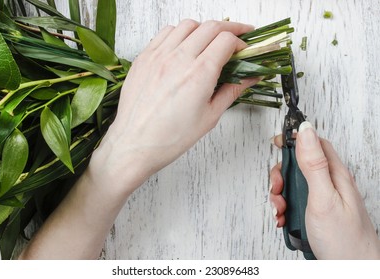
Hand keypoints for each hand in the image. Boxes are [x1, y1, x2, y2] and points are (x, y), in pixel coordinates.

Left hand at [91, 20, 259, 192]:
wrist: (136, 144)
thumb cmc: (170, 137)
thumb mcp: (210, 116)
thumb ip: (232, 91)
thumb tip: (250, 78)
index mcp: (199, 74)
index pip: (226, 40)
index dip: (241, 41)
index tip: (244, 48)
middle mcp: (178, 59)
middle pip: (210, 27)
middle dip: (229, 29)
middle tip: (236, 38)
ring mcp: (158, 56)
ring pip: (187, 25)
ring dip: (204, 29)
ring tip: (209, 42)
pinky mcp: (144, 58)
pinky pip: (165, 32)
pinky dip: (180, 33)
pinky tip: (183, 46)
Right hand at [270, 121, 379, 258]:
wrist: (352, 272)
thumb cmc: (345, 240)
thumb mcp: (324, 197)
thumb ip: (313, 164)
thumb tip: (306, 130)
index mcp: (334, 174)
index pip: (315, 143)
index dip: (295, 139)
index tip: (277, 142)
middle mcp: (329, 184)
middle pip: (299, 165)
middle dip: (281, 175)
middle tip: (278, 189)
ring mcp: (323, 199)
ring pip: (294, 185)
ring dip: (281, 195)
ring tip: (282, 210)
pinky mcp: (316, 213)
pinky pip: (295, 203)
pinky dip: (285, 209)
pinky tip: (285, 219)